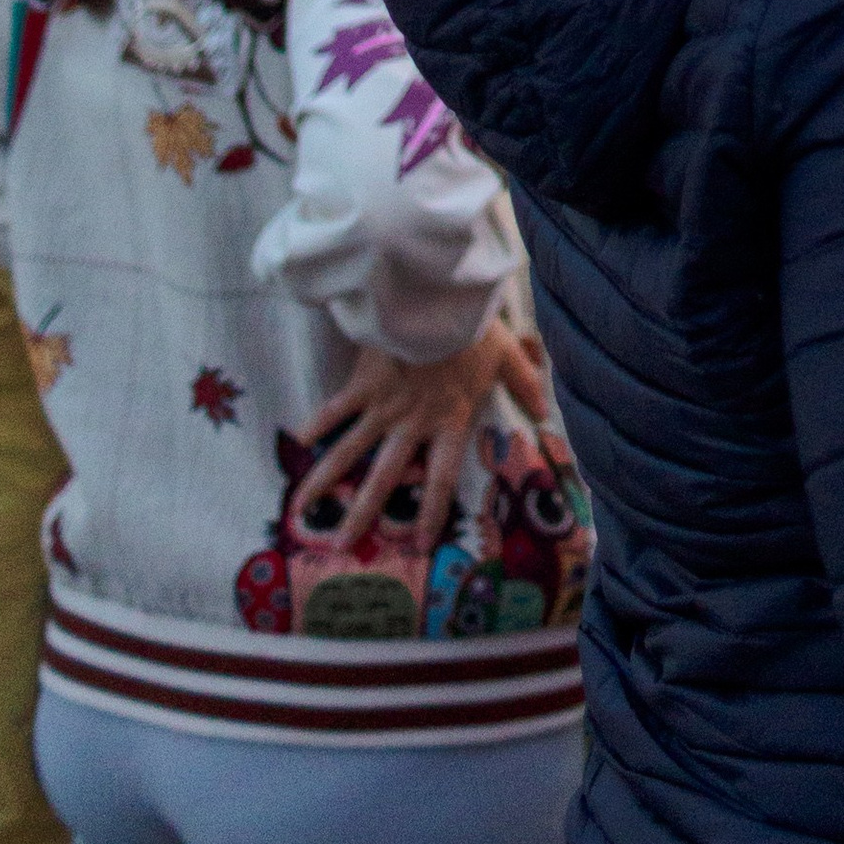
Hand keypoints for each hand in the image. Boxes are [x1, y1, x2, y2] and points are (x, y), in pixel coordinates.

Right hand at [305, 313, 552, 551]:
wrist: (438, 299)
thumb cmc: (475, 328)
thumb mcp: (507, 355)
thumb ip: (523, 383)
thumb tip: (545, 409)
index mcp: (449, 422)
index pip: (441, 479)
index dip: (431, 512)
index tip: (420, 542)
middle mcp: (413, 424)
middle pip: (386, 478)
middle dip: (362, 513)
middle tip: (342, 544)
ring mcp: (384, 406)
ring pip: (350, 452)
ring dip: (325, 481)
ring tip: (302, 508)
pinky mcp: (364, 382)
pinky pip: (336, 408)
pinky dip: (318, 424)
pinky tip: (298, 443)